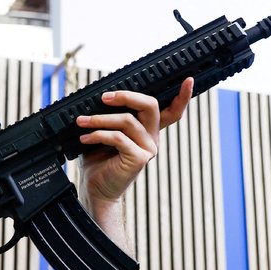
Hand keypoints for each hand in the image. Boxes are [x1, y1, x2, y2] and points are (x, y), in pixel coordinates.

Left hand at [76, 78, 192, 204]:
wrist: (95, 190)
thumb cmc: (97, 161)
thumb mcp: (103, 133)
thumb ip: (108, 117)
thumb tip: (98, 98)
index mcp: (147, 130)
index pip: (171, 111)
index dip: (182, 96)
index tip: (188, 79)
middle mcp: (152, 138)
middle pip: (150, 106)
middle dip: (126, 96)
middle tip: (104, 97)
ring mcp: (148, 148)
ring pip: (128, 121)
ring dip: (100, 119)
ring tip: (81, 122)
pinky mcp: (139, 158)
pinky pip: (118, 138)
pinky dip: (98, 135)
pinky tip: (85, 139)